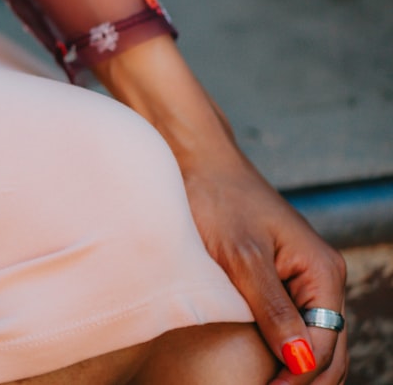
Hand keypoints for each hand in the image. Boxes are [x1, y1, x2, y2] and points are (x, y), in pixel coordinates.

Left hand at [183, 159, 347, 383]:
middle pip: (329, 349)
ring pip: (314, 340)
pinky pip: (292, 324)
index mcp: (322, 271)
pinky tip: (261, 367)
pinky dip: (284, 350)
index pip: (325, 343)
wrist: (197, 162)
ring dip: (298, 370)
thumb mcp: (241, 257)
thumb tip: (300, 361)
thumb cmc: (216, 200)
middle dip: (306, 380)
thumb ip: (272, 308)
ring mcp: (302, 279)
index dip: (300, 376)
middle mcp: (321, 278)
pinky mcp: (279, 278)